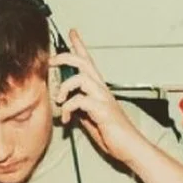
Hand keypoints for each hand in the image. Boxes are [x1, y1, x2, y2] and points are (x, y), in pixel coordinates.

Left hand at [51, 31, 145, 167]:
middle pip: (83, 62)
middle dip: (65, 57)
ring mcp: (103, 99)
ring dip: (65, 86)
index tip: (72, 33)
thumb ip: (81, 109)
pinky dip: (68, 108)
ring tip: (59, 99)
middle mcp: (102, 90)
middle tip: (51, 60)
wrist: (131, 149)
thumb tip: (68, 105)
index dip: (79, 46)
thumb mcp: (91, 119)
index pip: (88, 62)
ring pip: (81, 77)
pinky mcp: (103, 110)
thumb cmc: (115, 136)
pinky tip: (66, 119)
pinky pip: (80, 101)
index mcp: (99, 90)